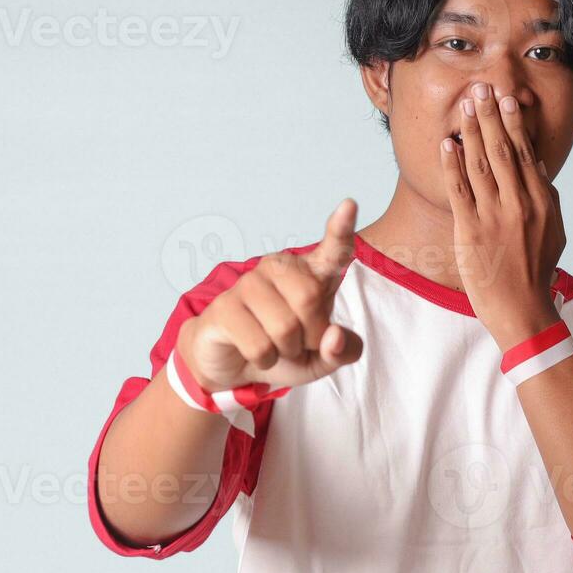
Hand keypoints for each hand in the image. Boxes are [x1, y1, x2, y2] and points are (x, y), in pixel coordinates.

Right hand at [175, 199, 364, 390]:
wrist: (235, 366)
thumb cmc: (284, 352)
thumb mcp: (323, 358)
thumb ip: (342, 351)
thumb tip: (334, 336)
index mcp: (312, 274)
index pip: (333, 249)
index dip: (341, 229)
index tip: (349, 206)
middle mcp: (280, 269)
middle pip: (309, 300)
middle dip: (310, 337)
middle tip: (297, 343)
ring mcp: (249, 283)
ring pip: (284, 327)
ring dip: (285, 351)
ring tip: (274, 346)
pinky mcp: (224, 306)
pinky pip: (259, 345)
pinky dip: (264, 360)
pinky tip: (253, 352)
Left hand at [440, 80, 566, 350]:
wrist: (523, 310)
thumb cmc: (537, 273)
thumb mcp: (554, 232)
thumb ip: (547, 198)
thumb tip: (539, 165)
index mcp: (542, 202)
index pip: (526, 153)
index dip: (514, 124)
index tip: (506, 100)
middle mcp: (520, 203)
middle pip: (503, 150)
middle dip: (490, 117)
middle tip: (481, 89)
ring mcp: (495, 216)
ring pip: (481, 164)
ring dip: (471, 132)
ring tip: (464, 105)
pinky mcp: (471, 231)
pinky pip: (459, 190)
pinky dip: (452, 164)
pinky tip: (447, 144)